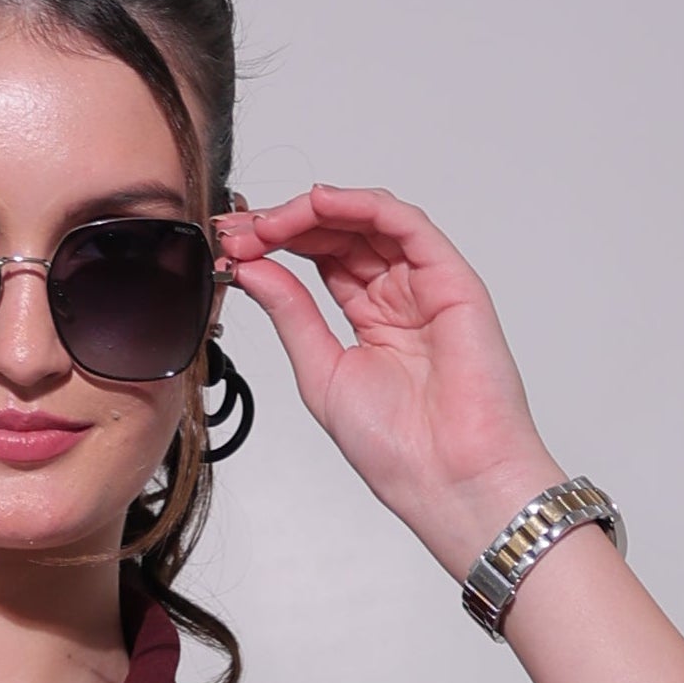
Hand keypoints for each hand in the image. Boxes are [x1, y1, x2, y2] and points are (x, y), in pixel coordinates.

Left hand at [214, 185, 564, 578]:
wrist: (448, 478)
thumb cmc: (399, 448)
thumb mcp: (322, 372)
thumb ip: (291, 314)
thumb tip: (253, 269)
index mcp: (370, 319)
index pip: (319, 260)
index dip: (275, 246)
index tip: (232, 247)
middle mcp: (398, 294)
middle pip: (339, 235)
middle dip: (285, 225)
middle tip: (240, 231)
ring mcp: (424, 283)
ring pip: (368, 221)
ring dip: (315, 212)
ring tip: (270, 223)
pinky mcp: (451, 278)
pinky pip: (405, 223)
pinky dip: (361, 205)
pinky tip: (320, 204)